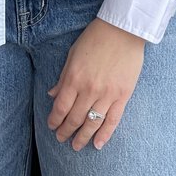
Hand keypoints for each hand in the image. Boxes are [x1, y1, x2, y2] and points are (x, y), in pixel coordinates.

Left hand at [47, 18, 144, 150]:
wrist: (123, 29)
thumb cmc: (95, 38)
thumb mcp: (73, 54)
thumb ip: (63, 77)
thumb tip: (52, 94)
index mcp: (74, 77)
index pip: (60, 107)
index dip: (54, 120)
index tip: (52, 126)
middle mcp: (89, 89)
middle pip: (74, 118)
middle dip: (65, 131)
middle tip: (61, 138)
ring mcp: (107, 94)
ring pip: (92, 123)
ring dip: (82, 137)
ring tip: (76, 146)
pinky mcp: (123, 96)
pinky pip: (112, 120)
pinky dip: (105, 134)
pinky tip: (98, 144)